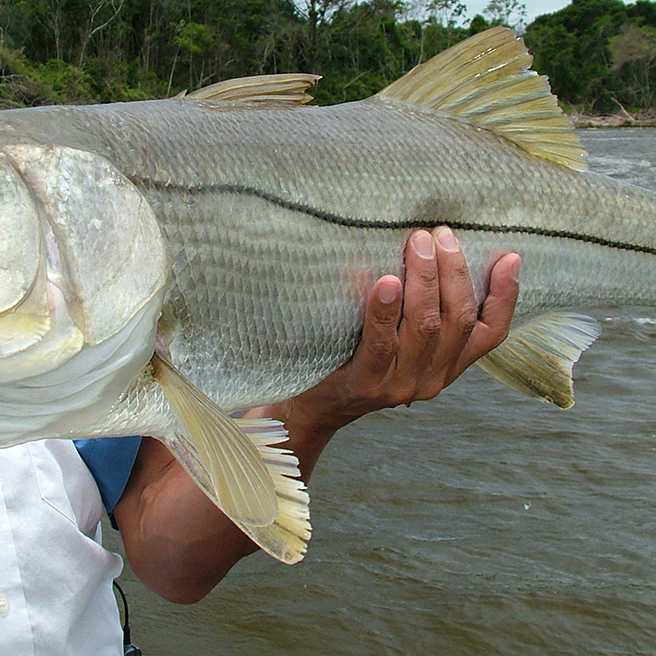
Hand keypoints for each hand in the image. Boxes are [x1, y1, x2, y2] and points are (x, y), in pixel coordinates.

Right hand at [114, 229, 517, 602]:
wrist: (308, 420)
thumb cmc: (275, 383)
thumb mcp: (241, 378)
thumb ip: (201, 365)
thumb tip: (147, 335)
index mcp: (352, 392)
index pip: (377, 356)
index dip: (382, 319)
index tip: (373, 278)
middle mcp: (399, 391)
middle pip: (427, 335)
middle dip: (426, 282)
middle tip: (415, 235)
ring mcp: (431, 380)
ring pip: (458, 328)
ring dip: (454, 278)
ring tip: (437, 235)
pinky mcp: (450, 364)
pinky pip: (488, 333)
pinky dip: (502, 297)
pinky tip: (508, 258)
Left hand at [279, 228, 519, 436]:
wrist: (318, 406)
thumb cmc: (359, 356)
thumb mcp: (402, 339)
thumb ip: (427, 310)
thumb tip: (442, 250)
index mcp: (448, 366)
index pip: (491, 333)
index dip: (505, 296)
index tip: (509, 258)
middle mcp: (432, 378)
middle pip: (457, 320)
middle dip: (454, 272)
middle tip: (440, 234)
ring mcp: (401, 383)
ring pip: (426, 326)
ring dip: (425, 280)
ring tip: (418, 244)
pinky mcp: (367, 383)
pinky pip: (381, 342)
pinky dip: (385, 308)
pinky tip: (386, 281)